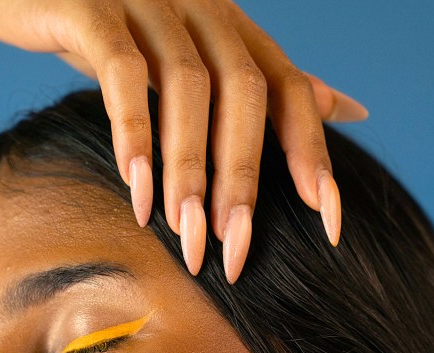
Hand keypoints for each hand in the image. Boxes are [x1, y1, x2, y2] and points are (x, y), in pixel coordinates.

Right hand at [0, 0, 367, 281]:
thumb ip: (264, 83)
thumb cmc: (117, 36)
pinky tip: (136, 184)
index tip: (326, 217)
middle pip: (243, 91)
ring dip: (187, 166)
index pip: (287, 85)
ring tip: (183, 231)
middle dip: (243, 175)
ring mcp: (147, 2)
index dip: (311, 148)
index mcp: (229, 24)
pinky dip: (133, 130)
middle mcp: (200, 7)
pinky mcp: (92, 9)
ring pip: (186, 86)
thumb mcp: (194, 58)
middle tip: (233, 246)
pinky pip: (120, 71)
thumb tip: (341, 107)